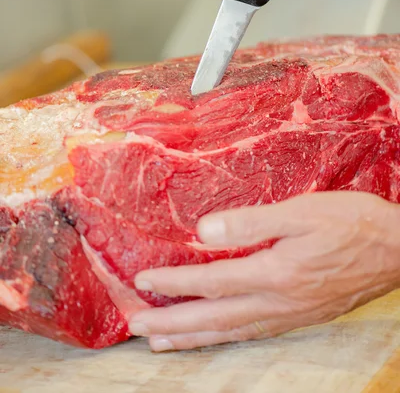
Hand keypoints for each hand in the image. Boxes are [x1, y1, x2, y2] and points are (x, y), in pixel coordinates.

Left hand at [130, 192, 399, 351]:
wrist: (395, 249)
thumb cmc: (350, 223)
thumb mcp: (302, 211)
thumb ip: (252, 221)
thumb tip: (205, 230)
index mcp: (274, 273)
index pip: (212, 281)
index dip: (174, 283)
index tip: (143, 282)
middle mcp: (277, 301)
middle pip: (213, 317)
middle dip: (172, 323)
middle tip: (137, 327)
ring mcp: (289, 314)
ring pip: (230, 332)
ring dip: (193, 338)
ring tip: (162, 343)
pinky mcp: (301, 317)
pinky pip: (252, 334)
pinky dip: (225, 338)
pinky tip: (215, 337)